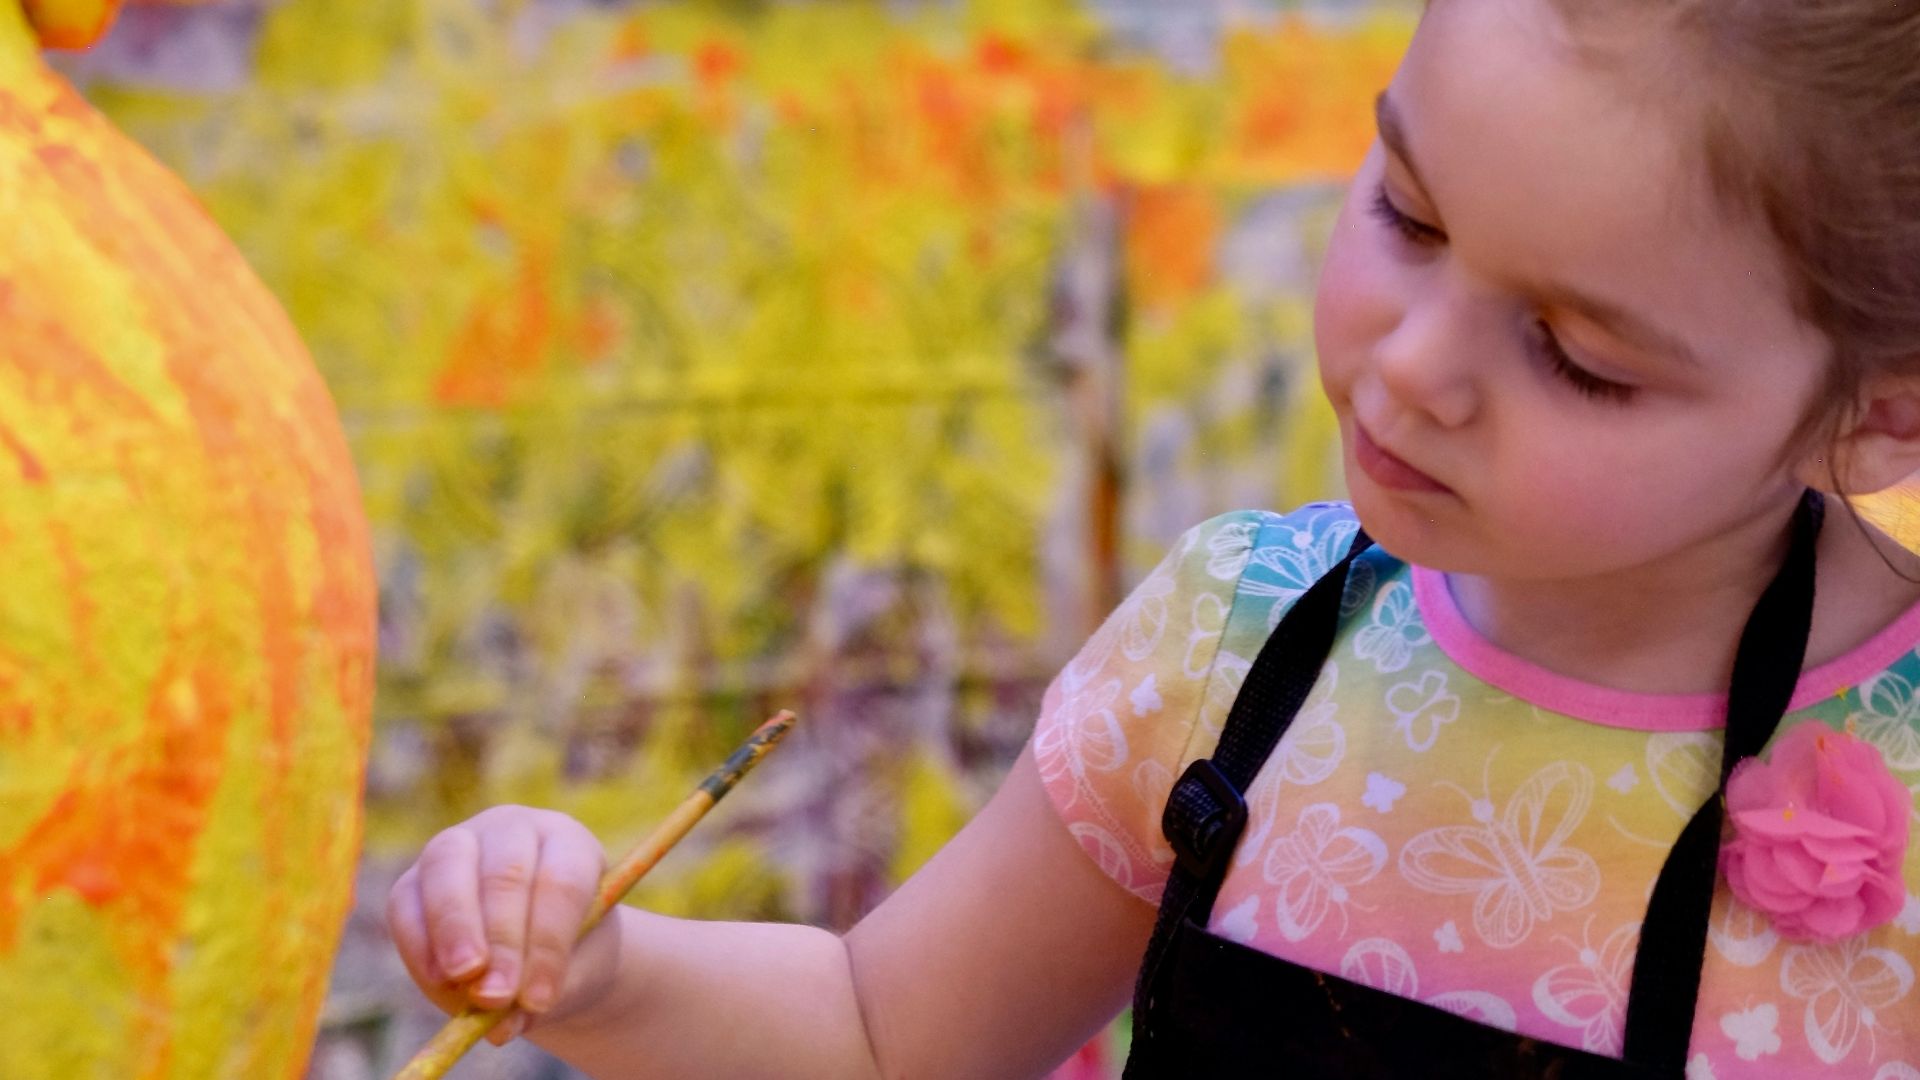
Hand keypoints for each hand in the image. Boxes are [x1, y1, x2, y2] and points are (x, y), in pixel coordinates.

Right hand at [387, 806, 617, 1044]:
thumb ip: (547, 989)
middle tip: (497, 993)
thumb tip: (500, 1023)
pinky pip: (406, 903)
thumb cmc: (568, 956)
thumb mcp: (574, 973)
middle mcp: (514, 830)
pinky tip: (439, 982)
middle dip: (501, 938)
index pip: (561, 881)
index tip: (540, 997)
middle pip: (504, 871)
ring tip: (465, 982)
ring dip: (455, 931)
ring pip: (449, 870)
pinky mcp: (415, 878)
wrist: (536, 951)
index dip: (550, 940)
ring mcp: (460, 845)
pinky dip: (419, 946)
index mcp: (568, 843)